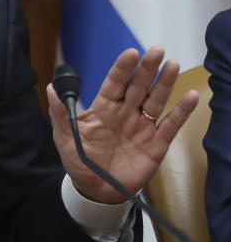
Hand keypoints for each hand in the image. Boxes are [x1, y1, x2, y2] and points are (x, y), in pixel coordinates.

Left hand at [47, 46, 197, 203]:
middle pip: (138, 86)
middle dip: (147, 69)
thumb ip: (61, 113)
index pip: (114, 83)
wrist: (96, 190)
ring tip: (173, 65)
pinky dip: (181, 111)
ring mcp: (141, 126)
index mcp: (103, 108)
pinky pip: (170, 125)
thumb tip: (51, 88)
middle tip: (156, 51)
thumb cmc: (80, 160)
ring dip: (165, 83)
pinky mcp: (156, 143)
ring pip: (156, 100)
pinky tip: (189, 96)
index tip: (130, 53)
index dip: (122, 68)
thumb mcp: (65, 137)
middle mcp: (125, 112)